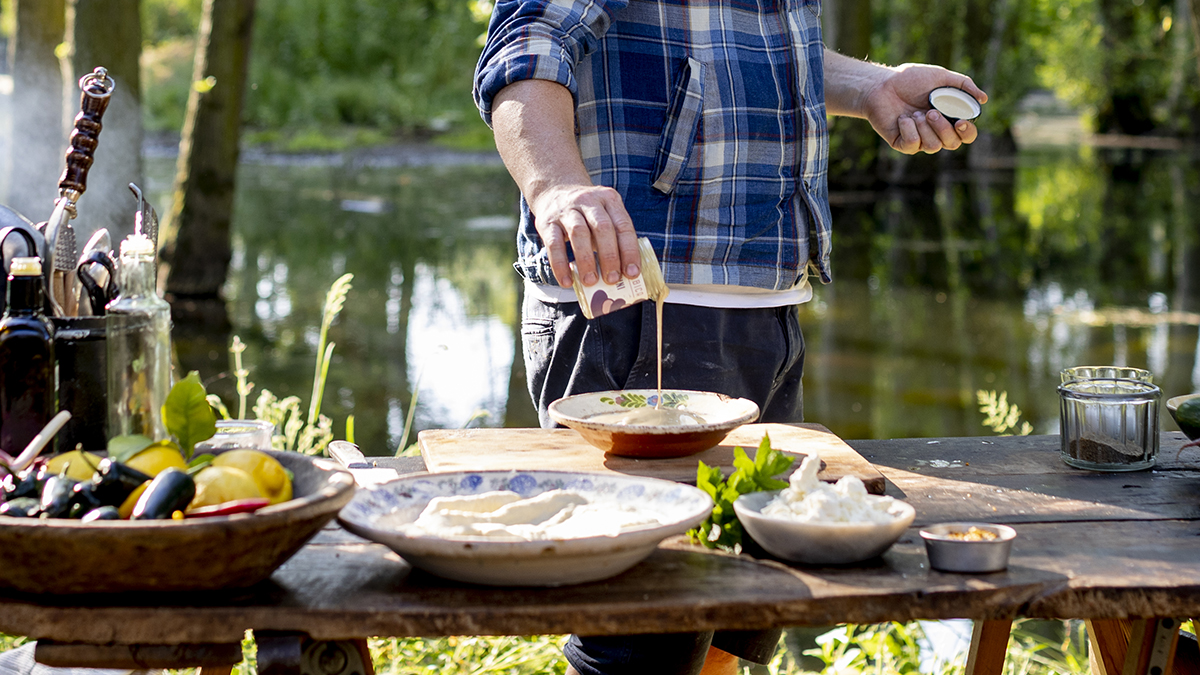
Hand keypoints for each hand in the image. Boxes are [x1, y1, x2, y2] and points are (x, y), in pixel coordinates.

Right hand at [491, 79, 642, 288]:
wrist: (550, 181)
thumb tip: (636, 267)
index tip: (634, 272)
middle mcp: (589, 201)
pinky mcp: (548, 218)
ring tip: (592, 283)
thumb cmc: (586, 207)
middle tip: (614, 282)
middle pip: (603, 231)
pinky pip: (554, 243)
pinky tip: (567, 280)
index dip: (630, 249)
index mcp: (609, 198)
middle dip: (610, 258)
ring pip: (579, 237)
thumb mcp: (605, 210)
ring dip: (587, 262)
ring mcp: (567, 209)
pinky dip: (560, 263)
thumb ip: (617, 232)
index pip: (623, 225)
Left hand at [863, 63, 987, 154]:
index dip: (967, 133)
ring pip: (934, 147)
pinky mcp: (903, 144)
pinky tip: (902, 119)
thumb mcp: (940, 77)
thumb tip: (983, 99)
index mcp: (949, 118)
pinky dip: (909, 130)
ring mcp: (919, 139)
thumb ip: (963, 86)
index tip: (961, 121)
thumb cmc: (910, 80)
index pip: (966, 135)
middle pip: (952, 144)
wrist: (882, 85)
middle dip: (943, 129)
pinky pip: (913, 145)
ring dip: (925, 128)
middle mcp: (936, 132)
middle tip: (930, 112)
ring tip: (914, 113)